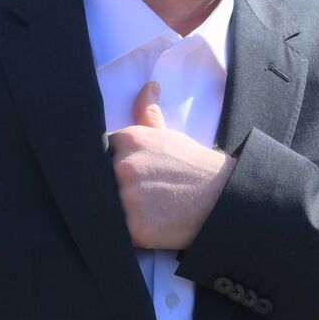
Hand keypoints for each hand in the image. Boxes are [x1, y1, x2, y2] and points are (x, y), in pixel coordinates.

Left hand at [110, 81, 233, 249]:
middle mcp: (124, 165)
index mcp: (129, 140)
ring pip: (103, 208)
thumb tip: (148, 86)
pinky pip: (115, 232)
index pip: (97, 155)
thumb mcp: (169, 136)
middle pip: (97, 181)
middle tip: (132, 197)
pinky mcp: (134, 226)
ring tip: (137, 213)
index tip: (123, 176)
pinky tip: (143, 227)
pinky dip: (126, 233)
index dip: (107, 167)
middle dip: (110, 190)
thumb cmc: (193, 167)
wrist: (221, 197)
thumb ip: (149, 113)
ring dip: (114, 212)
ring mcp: (128, 197)